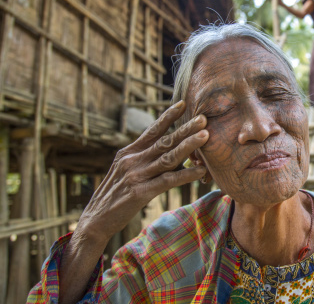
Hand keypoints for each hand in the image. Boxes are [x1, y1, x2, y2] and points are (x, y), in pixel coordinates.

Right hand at [74, 100, 207, 244]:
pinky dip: (186, 175)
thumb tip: (169, 153)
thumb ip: (143, 160)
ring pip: (168, 158)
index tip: (183, 104)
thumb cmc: (114, 197)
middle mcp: (132, 160)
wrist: (94, 221)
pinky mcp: (140, 192)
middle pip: (164, 141)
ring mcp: (136, 175)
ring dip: (189, 146)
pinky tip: (200, 171)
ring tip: (206, 136)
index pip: (151, 130)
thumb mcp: (124, 172)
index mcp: (128, 153)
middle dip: (185, 129)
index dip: (168, 117)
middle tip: (202, 118)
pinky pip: (168, 181)